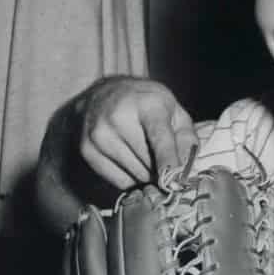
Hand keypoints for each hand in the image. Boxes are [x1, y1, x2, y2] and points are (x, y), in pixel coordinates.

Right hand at [76, 76, 198, 186]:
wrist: (105, 92)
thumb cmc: (146, 105)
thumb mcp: (175, 112)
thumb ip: (187, 141)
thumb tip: (185, 172)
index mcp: (147, 104)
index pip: (159, 139)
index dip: (168, 162)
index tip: (175, 182)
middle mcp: (119, 117)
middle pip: (149, 163)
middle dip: (161, 168)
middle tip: (161, 155)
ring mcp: (99, 134)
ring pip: (135, 175)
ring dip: (146, 174)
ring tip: (144, 154)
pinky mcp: (87, 149)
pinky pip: (119, 181)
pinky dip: (130, 178)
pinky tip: (129, 160)